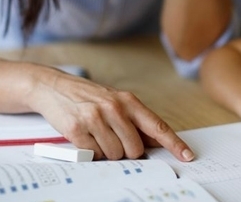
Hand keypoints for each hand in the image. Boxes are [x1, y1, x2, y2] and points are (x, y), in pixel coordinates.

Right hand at [28, 69, 193, 161]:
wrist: (53, 87)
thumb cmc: (87, 97)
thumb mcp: (115, 101)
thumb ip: (135, 120)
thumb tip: (156, 141)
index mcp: (128, 101)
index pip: (157, 126)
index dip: (174, 143)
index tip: (187, 155)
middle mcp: (114, 108)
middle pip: (135, 148)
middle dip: (127, 152)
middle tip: (114, 139)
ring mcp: (96, 118)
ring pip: (115, 154)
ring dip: (107, 152)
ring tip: (97, 136)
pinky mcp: (78, 129)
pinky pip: (94, 155)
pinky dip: (91, 152)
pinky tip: (85, 137)